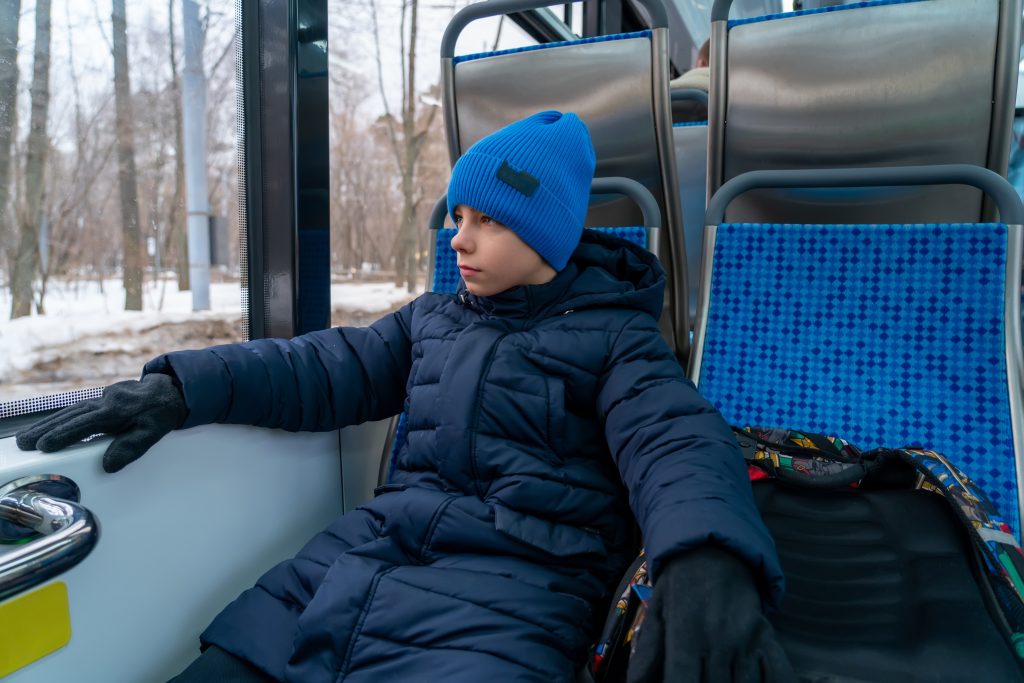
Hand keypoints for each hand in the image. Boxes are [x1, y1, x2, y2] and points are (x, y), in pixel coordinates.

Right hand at [16, 373, 187, 472]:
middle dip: (45, 429)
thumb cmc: (160, 414)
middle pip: (70, 416)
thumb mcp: (153, 432)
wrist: (169, 391)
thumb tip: (108, 465)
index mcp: (118, 410)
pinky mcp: (101, 398)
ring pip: (69, 411)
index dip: (64, 434)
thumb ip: (131, 447)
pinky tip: (46, 427)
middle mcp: (105, 401)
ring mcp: (102, 397)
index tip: (44, 446)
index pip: (86, 424)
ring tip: (26, 438)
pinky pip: (76, 409)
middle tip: (23, 443)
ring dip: (47, 424)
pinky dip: (60, 418)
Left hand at [627, 546, 794, 682]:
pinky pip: (780, 672)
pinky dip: (776, 682)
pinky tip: (756, 681)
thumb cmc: (679, 586)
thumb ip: (648, 653)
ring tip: (723, 679)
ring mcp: (746, 640)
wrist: (713, 552)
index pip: (683, 682)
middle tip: (701, 679)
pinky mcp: (767, 636)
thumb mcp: (656, 613)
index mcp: (686, 636)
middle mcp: (718, 640)